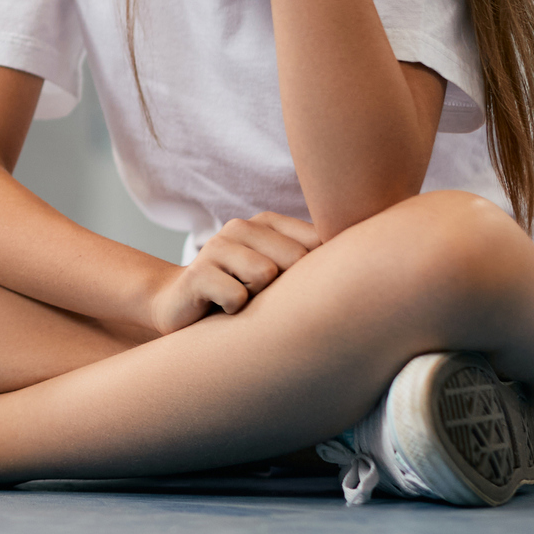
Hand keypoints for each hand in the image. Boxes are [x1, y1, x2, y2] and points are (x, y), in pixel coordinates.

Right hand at [148, 211, 321, 334]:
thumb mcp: (276, 271)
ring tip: (245, 302)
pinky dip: (235, 310)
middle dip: (287, 287)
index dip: (317, 272)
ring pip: (265, 274)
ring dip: (259, 299)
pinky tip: (224, 310)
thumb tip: (354, 263)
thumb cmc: (241, 292)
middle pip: (295, 258)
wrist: (179, 305)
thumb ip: (307, 260)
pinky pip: (236, 296)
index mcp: (266, 223)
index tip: (305, 289)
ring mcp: (216, 248)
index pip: (316, 241)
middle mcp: (241, 227)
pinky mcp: (197, 274)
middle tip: (264, 298)